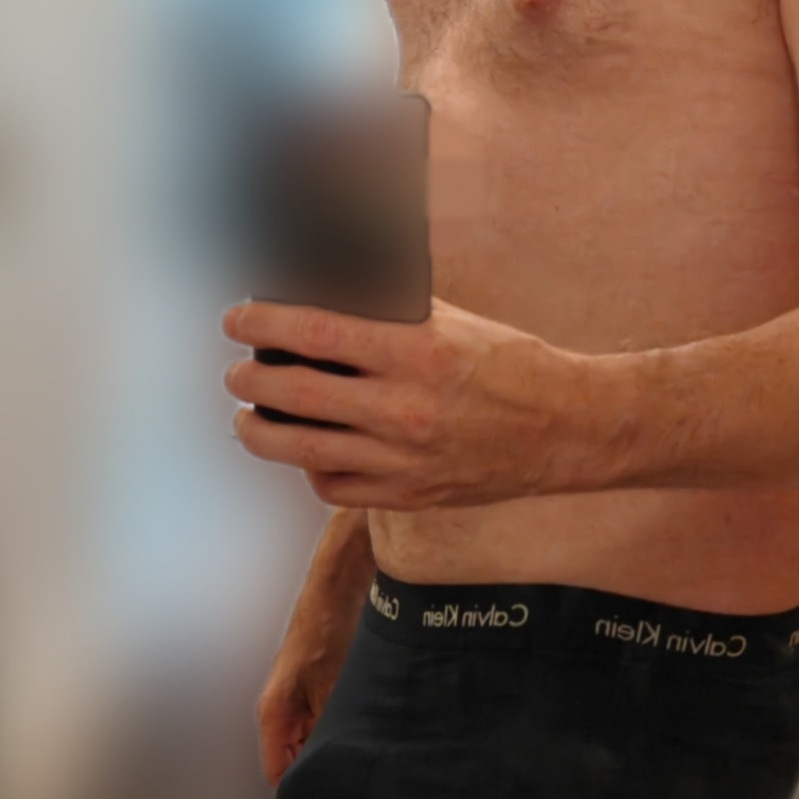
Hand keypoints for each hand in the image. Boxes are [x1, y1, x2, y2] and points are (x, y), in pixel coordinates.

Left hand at [223, 298, 590, 511]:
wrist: (563, 429)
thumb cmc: (510, 366)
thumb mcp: (452, 323)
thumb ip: (390, 317)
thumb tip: (327, 302)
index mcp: (414, 355)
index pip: (313, 336)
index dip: (261, 325)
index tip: (236, 319)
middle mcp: (403, 411)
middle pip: (294, 397)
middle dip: (249, 381)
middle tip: (235, 371)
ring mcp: (403, 461)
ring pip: (303, 451)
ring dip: (261, 433)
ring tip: (248, 419)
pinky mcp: (410, 495)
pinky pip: (336, 487)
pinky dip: (311, 469)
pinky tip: (307, 452)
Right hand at [257, 617, 353, 785]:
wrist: (338, 592)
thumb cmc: (326, 631)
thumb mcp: (332, 692)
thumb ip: (328, 733)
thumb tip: (338, 769)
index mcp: (274, 715)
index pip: (278, 773)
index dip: (299, 793)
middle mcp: (282, 712)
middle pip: (295, 761)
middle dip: (319, 774)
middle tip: (351, 791)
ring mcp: (300, 702)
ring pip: (312, 743)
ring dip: (332, 751)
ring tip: (359, 764)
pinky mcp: (317, 691)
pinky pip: (325, 724)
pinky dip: (340, 732)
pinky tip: (364, 735)